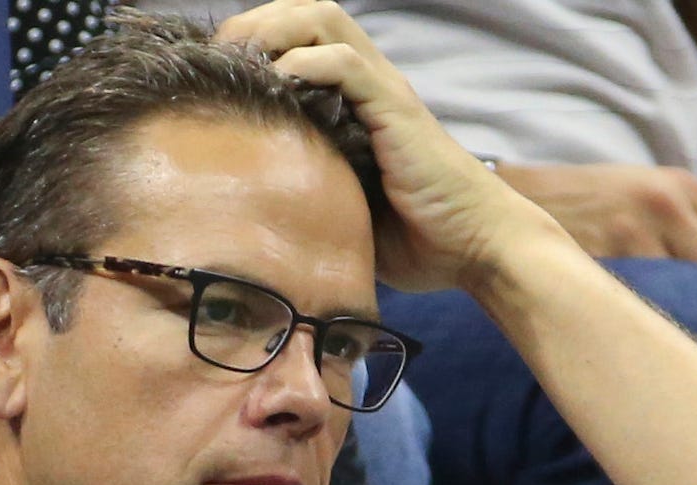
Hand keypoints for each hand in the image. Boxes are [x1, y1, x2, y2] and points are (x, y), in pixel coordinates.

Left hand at [215, 0, 560, 292]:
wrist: (479, 249)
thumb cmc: (419, 241)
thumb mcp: (344, 207)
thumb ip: (307, 186)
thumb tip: (247, 205)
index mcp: (359, 100)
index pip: (300, 36)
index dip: (255, 42)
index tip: (216, 77)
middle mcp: (372, 84)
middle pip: (305, 12)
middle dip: (253, 25)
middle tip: (217, 62)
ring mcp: (385, 92)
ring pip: (322, 20)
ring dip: (273, 32)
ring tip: (241, 65)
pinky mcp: (396, 110)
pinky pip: (346, 64)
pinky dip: (304, 66)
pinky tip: (280, 91)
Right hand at [497, 163, 696, 317]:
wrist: (502, 203)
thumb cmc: (579, 212)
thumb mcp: (641, 201)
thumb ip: (687, 231)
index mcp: (682, 187)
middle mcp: (666, 201)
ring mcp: (633, 227)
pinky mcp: (602, 255)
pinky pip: (654, 304)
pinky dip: (673, 333)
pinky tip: (680, 359)